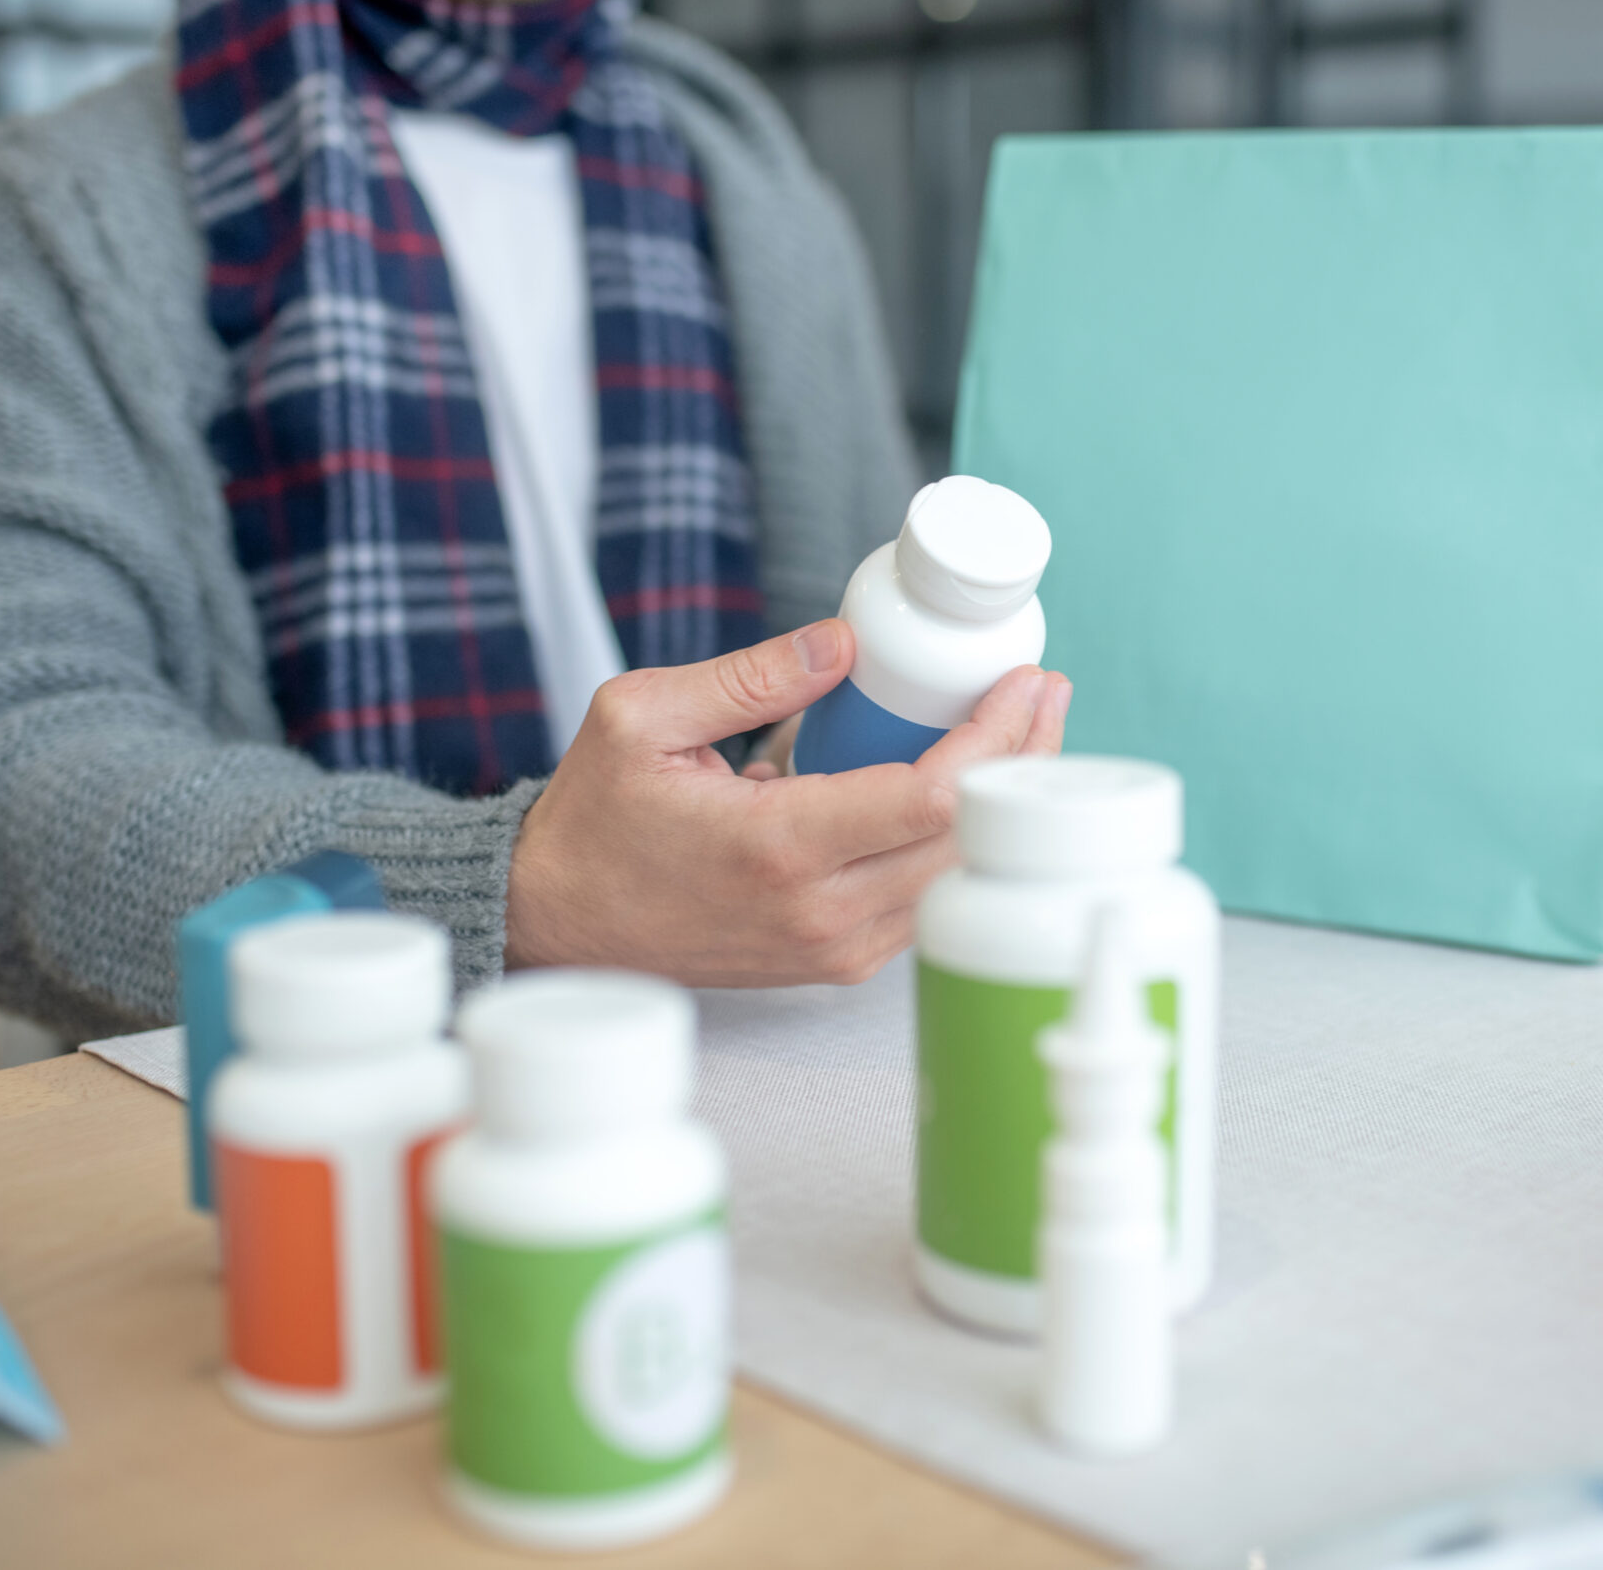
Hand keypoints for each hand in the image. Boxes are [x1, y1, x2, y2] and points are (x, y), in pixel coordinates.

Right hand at [505, 620, 1069, 986]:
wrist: (559, 920)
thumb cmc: (595, 820)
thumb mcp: (640, 718)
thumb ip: (748, 676)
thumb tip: (845, 641)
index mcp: (777, 847)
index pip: (930, 799)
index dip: (995, 737)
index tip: (1024, 682)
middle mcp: (819, 911)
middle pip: (966, 841)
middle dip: (1022, 762)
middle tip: (1044, 695)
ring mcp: (833, 947)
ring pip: (957, 878)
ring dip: (1000, 805)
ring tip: (1023, 732)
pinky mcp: (835, 961)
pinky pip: (925, 902)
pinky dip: (960, 844)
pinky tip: (972, 788)